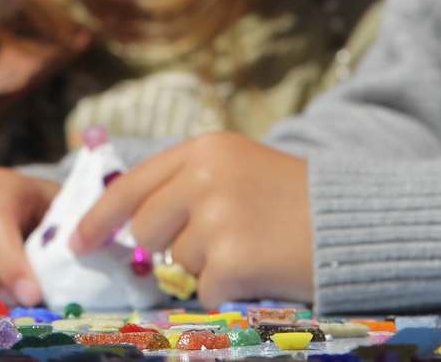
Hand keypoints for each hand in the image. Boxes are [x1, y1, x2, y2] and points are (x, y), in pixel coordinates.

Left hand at [72, 132, 312, 305]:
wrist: (363, 224)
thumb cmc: (301, 201)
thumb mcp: (240, 168)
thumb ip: (188, 185)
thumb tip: (136, 224)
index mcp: (204, 149)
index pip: (131, 184)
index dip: (99, 217)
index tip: (77, 241)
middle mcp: (204, 176)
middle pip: (147, 229)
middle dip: (170, 246)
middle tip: (221, 240)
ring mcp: (217, 218)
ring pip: (179, 263)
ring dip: (209, 266)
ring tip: (254, 246)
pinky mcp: (233, 260)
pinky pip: (206, 291)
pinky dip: (230, 291)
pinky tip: (263, 269)